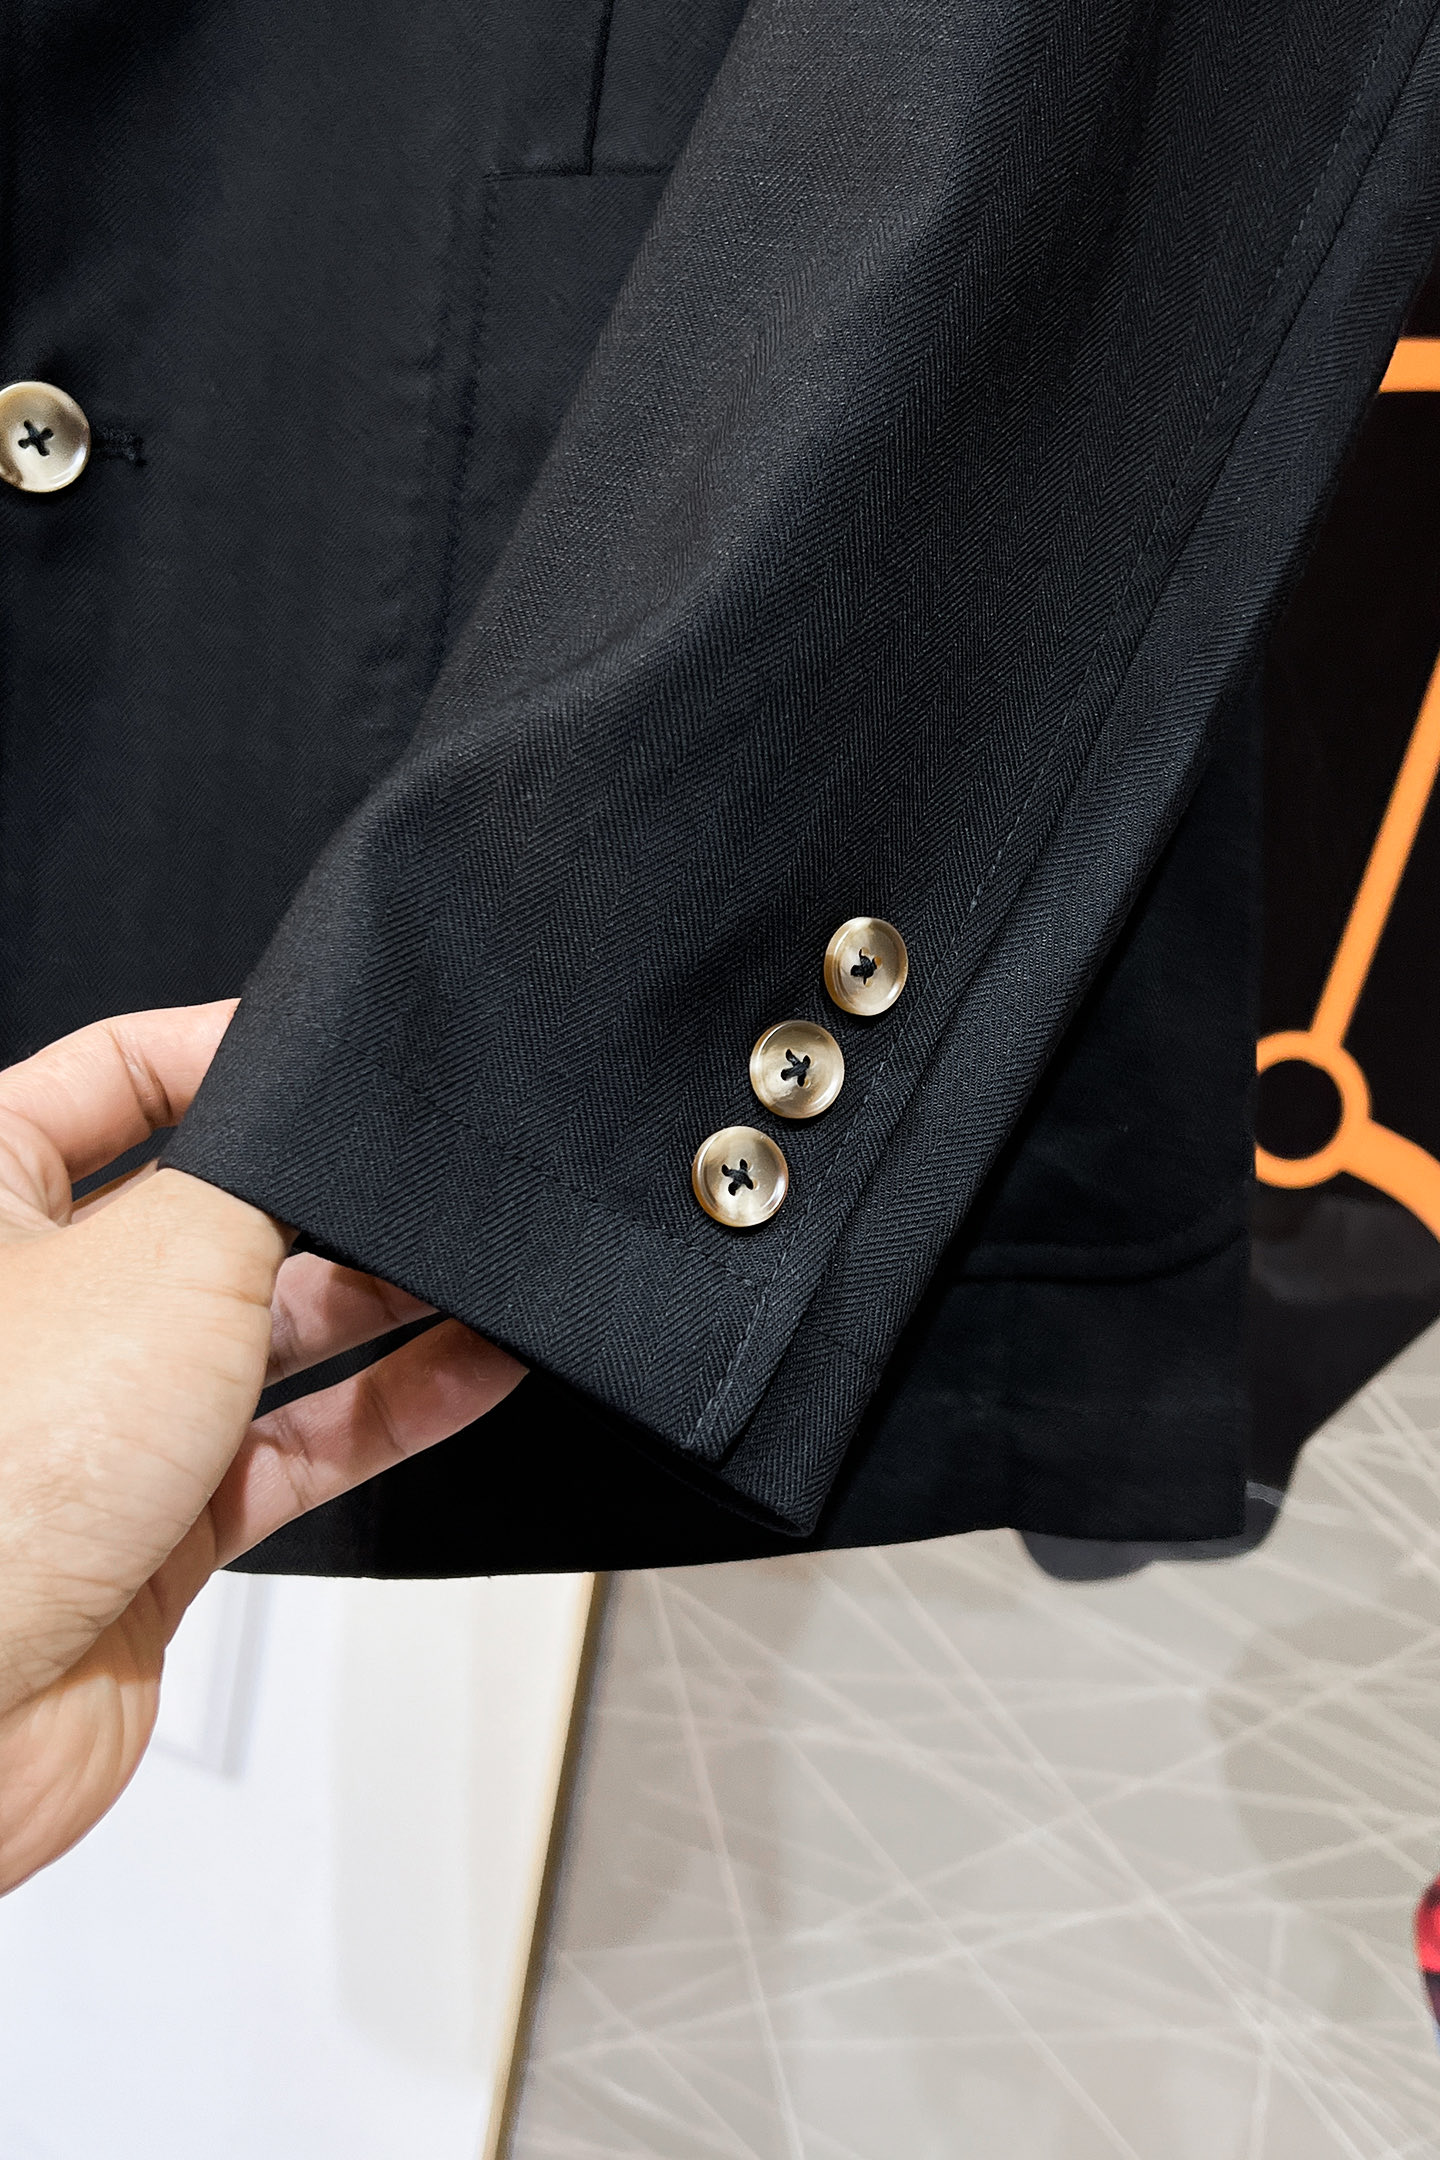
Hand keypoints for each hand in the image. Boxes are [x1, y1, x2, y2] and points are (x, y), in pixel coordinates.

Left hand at [0, 1001, 523, 1891]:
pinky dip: (389, 1408)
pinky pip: (296, 1444)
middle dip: (332, 1199)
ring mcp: (100, 1416)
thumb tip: (336, 1114)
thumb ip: (266, 1171)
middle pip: (216, 1208)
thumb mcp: (163, 1255)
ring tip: (487, 1272)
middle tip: (432, 1181)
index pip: (117, 1074)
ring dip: (385, 1306)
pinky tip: (472, 1369)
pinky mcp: (156, 1523)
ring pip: (270, 1334)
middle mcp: (37, 1301)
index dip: (233, 1053)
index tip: (337, 1052)